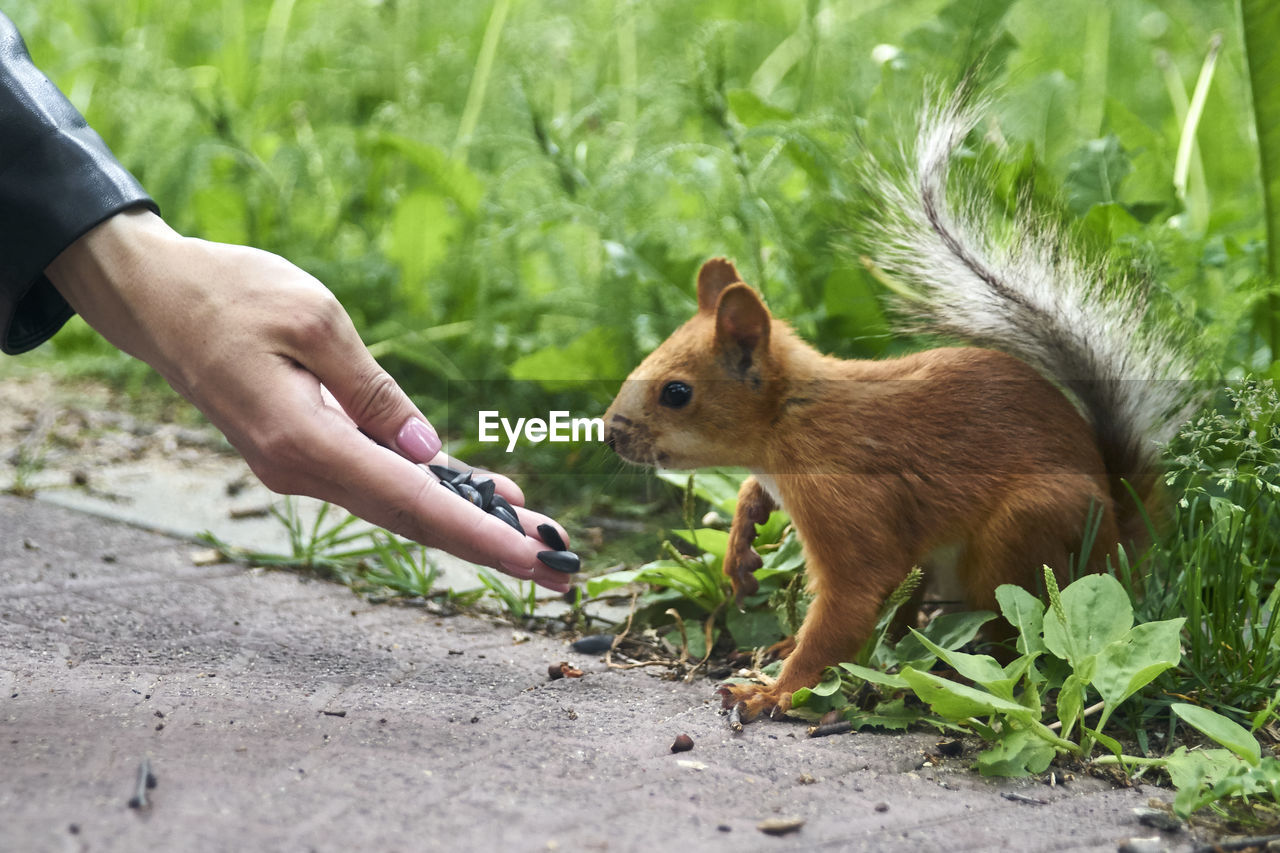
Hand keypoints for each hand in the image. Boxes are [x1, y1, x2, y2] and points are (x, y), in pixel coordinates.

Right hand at [44, 208, 571, 591]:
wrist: (155, 299)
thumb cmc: (231, 296)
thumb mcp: (315, 321)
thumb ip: (375, 393)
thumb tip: (427, 451)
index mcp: (306, 441)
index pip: (411, 502)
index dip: (479, 536)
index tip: (533, 560)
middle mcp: (304, 470)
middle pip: (413, 520)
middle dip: (490, 545)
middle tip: (560, 569)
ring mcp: (303, 467)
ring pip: (401, 507)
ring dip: (468, 523)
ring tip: (538, 535)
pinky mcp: (307, 451)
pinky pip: (380, 482)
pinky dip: (433, 492)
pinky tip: (481, 495)